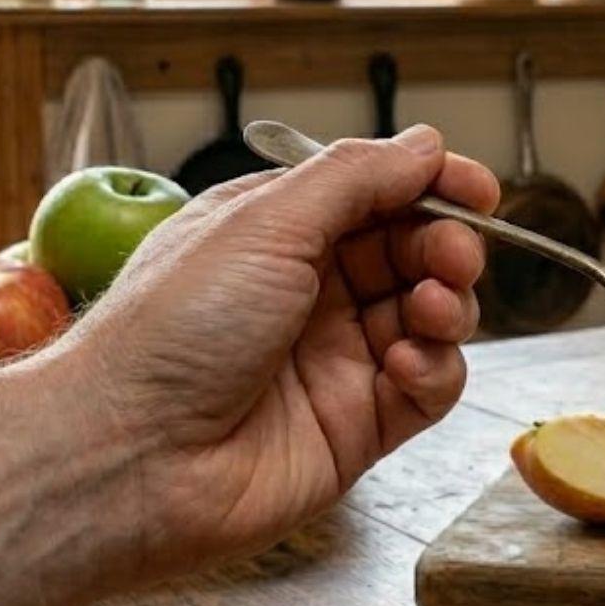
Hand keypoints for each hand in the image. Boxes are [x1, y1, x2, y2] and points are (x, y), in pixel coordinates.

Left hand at [64, 126, 497, 576]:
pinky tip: (406, 365)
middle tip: (453, 257)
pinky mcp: (359, 426)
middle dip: (448, 248)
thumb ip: (355, 179)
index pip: (378, 195)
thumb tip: (424, 145)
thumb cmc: (169, 333)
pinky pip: (429, 388)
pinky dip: (436, 370)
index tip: (476, 189)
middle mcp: (311, 293)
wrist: (127, 460)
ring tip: (429, 310)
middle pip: (416, 254)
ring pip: (433, 319)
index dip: (433, 188)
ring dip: (449, 306)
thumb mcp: (263, 223)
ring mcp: (338, 361)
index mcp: (279, 233)